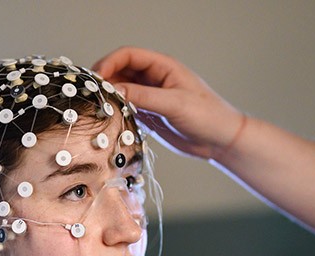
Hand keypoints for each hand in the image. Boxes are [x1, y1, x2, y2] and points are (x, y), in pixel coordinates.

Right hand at [93, 47, 244, 160]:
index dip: (110, 63)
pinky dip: (117, 111)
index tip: (97, 78)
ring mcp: (151, 96)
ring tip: (100, 108)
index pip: (129, 55)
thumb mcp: (175, 104)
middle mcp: (155, 79)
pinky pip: (127, 107)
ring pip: (122, 89)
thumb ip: (144, 96)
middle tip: (93, 94)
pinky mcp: (150, 114)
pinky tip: (111, 118)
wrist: (221, 140)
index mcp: (163, 67)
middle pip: (121, 71)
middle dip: (105, 80)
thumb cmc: (208, 116)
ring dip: (110, 96)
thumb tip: (114, 90)